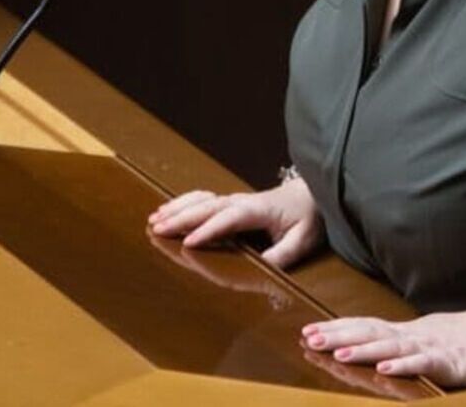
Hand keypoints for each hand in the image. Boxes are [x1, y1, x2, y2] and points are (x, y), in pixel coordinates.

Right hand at [145, 178, 322, 268]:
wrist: (311, 196)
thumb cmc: (308, 218)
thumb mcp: (303, 240)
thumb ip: (282, 255)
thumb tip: (261, 268)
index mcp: (258, 210)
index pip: (229, 218)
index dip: (209, 230)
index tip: (189, 242)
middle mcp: (241, 202)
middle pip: (207, 207)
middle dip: (182, 218)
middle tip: (158, 230)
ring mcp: (233, 200)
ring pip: (200, 201)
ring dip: (177, 209)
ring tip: (154, 220)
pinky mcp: (229, 203)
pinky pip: (201, 199)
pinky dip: (181, 203)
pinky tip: (164, 210)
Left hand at [300, 310, 465, 387]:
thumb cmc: (460, 339)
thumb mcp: (422, 338)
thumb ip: (396, 342)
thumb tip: (367, 344)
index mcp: (403, 332)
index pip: (364, 325)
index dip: (336, 327)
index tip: (307, 329)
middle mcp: (411, 336)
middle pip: (369, 333)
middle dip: (337, 336)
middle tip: (310, 338)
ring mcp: (428, 347)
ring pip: (390, 348)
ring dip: (362, 350)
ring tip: (338, 354)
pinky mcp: (447, 363)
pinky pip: (422, 364)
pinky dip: (403, 366)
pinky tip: (384, 370)